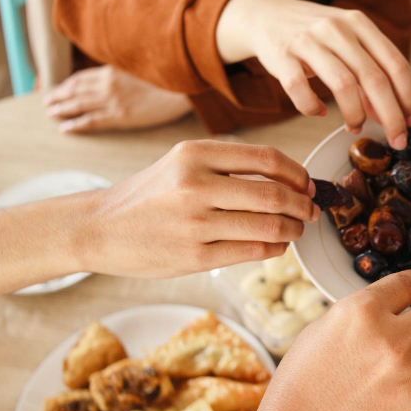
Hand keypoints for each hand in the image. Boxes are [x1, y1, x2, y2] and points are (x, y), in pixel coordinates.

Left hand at [44, 66, 191, 132]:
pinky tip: (65, 128)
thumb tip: (116, 77)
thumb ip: (125, 71)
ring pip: (78, 105)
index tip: (58, 89)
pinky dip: (76, 124)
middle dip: (59, 96)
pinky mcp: (120, 116)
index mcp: (113, 70)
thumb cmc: (168, 79)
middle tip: (48, 103)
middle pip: (76, 90)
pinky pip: (91, 121)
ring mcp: (113, 100)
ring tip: (51, 114)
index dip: (67, 84)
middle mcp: (107, 84)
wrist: (183, 89)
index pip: (82, 77)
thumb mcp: (141, 68)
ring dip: (62, 109)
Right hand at [76, 140, 319, 277]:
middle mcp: (195, 184)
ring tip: (295, 229)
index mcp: (195, 154)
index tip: (308, 184)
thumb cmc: (149, 196)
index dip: (298, 173)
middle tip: (311, 211)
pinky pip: (253, 252)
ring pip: (269, 225)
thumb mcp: (181, 164)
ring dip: (293, 229)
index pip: (267, 159)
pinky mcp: (194, 257)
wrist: (98, 228)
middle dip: (304, 205)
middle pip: (275, 194)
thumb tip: (290, 180)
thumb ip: (228, 167)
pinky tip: (275, 245)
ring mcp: (195, 223)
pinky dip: (275, 248)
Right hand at [216, 0, 410, 148]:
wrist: (265, 15)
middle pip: (374, 78)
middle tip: (396, 141)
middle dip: (391, 116)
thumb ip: (369, 74)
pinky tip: (318, 111)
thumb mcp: (346, 43)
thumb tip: (389, 115)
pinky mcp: (281, 55)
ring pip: (342, 84)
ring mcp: (308, 40)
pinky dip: (312, 108)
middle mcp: (337, 28)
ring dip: (355, 114)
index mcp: (359, 24)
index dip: (407, 96)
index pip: (395, 63)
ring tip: (355, 126)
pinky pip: (300, 90)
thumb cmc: (315, 37)